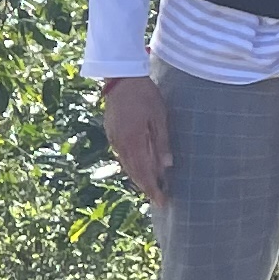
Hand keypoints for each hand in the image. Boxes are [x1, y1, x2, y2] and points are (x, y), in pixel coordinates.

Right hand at [101, 75, 171, 205]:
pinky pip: (121, 155)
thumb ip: (162, 142)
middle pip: (133, 172)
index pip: (144, 172)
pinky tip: (137, 167)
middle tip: (157, 199)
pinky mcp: (111, 133)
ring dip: (138, 177)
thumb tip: (167, 166)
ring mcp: (114, 138)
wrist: (122, 78)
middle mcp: (121, 144)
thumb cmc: (145, 95)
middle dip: (145, 187)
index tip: (161, 201)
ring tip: (149, 187)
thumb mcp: (159, 117)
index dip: (152, 188)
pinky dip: (130, 165)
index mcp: (133, 141)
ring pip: (126, 165)